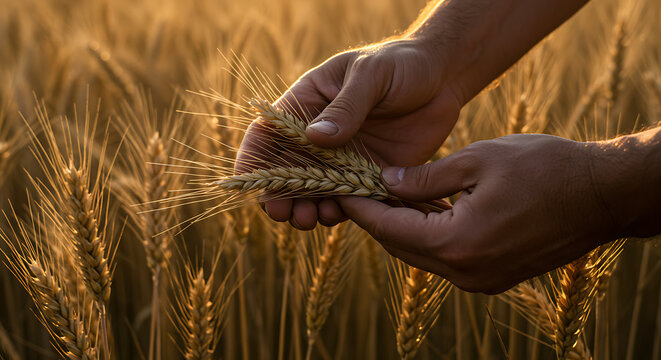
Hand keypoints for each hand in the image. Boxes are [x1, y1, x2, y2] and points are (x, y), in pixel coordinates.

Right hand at [236, 38, 462, 229]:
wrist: (443, 78)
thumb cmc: (401, 63)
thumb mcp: (371, 75)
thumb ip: (346, 106)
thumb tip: (314, 138)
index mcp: (308, 104)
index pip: (270, 133)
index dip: (254, 159)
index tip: (251, 185)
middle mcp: (320, 135)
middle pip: (287, 170)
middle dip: (280, 195)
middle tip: (283, 214)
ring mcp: (344, 158)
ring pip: (315, 191)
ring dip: (307, 208)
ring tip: (310, 219)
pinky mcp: (370, 174)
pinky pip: (349, 198)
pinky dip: (341, 211)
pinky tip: (339, 215)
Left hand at [337, 134, 622, 293]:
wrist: (602, 195)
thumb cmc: (544, 168)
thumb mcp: (477, 160)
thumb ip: (425, 178)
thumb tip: (387, 184)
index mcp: (457, 243)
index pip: (389, 229)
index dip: (361, 208)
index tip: (340, 191)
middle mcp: (465, 272)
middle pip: (401, 247)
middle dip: (377, 219)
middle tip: (358, 191)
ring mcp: (481, 279)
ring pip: (422, 254)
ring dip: (402, 228)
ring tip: (384, 197)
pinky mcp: (494, 277)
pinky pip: (446, 258)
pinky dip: (428, 236)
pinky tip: (421, 211)